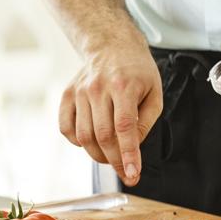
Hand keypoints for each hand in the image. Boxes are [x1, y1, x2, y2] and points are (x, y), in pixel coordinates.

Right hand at [58, 49, 162, 186]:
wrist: (111, 46)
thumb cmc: (136, 71)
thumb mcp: (154, 92)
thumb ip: (146, 121)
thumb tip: (132, 146)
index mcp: (124, 85)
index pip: (124, 127)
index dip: (127, 154)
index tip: (132, 173)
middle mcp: (98, 88)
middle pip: (102, 136)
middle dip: (114, 160)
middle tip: (125, 172)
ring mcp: (79, 92)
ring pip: (83, 136)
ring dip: (97, 154)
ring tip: (109, 157)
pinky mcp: (67, 96)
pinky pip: (66, 128)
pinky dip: (77, 142)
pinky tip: (90, 141)